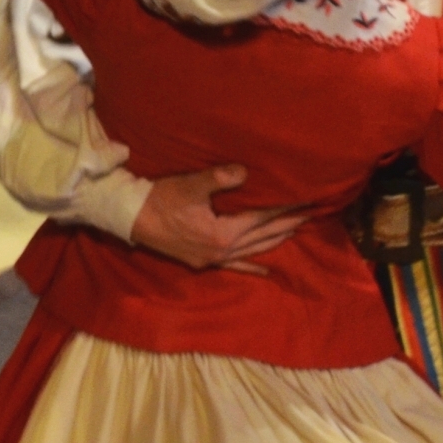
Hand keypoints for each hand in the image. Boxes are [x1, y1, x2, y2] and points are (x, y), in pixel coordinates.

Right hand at [126, 164, 313, 275]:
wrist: (132, 217)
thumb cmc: (161, 198)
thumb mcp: (190, 185)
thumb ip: (220, 178)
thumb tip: (246, 171)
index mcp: (224, 232)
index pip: (262, 217)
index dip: (284, 208)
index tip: (305, 200)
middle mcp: (223, 249)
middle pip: (263, 235)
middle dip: (287, 224)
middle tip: (310, 214)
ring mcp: (214, 258)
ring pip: (254, 250)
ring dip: (275, 240)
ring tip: (295, 230)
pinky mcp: (203, 261)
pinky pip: (235, 265)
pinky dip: (251, 266)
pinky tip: (265, 271)